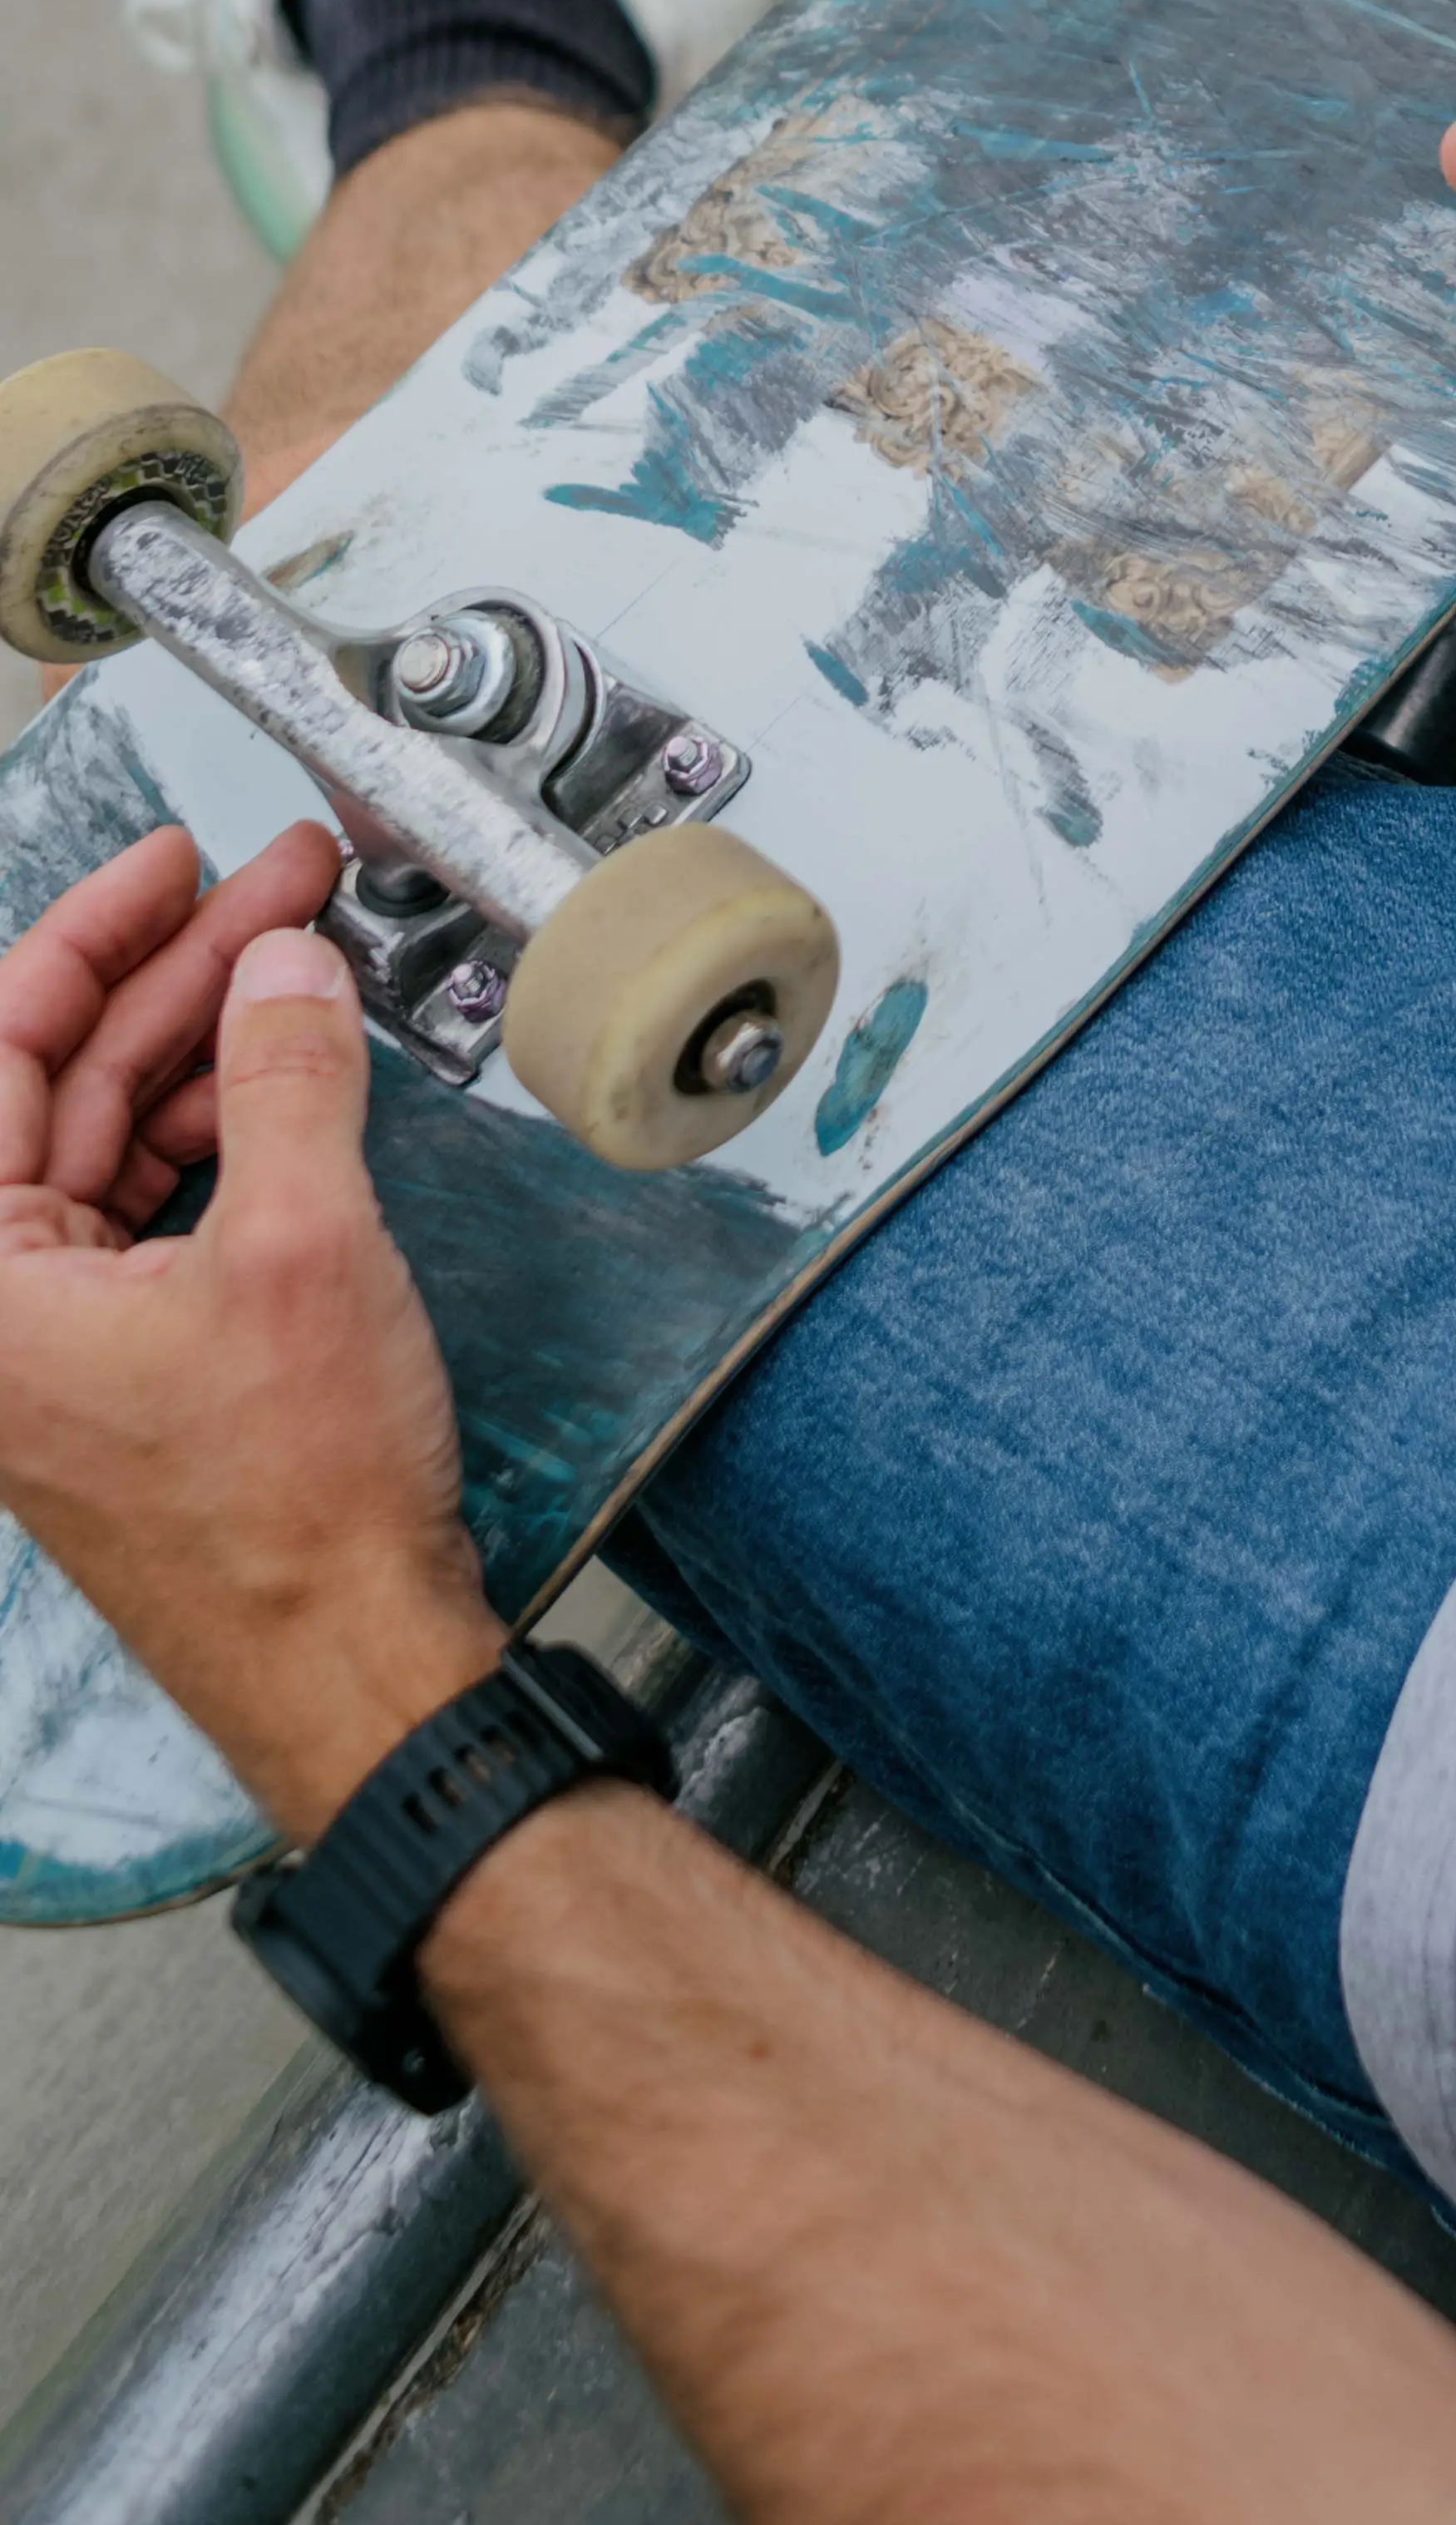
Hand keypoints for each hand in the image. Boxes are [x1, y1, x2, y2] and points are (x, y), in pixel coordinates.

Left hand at [0, 830, 498, 1839]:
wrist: (351, 1663)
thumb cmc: (294, 1509)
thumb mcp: (301, 1247)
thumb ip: (287, 1078)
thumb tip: (286, 966)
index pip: (4, 1053)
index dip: (90, 934)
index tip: (172, 862)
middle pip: (63, 1086)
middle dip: (180, 973)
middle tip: (281, 886)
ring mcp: (57, 1344)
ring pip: (113, 1138)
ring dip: (212, 1043)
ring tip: (309, 961)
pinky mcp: (125, 1368)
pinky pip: (152, 1207)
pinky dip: (225, 1129)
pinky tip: (295, 1071)